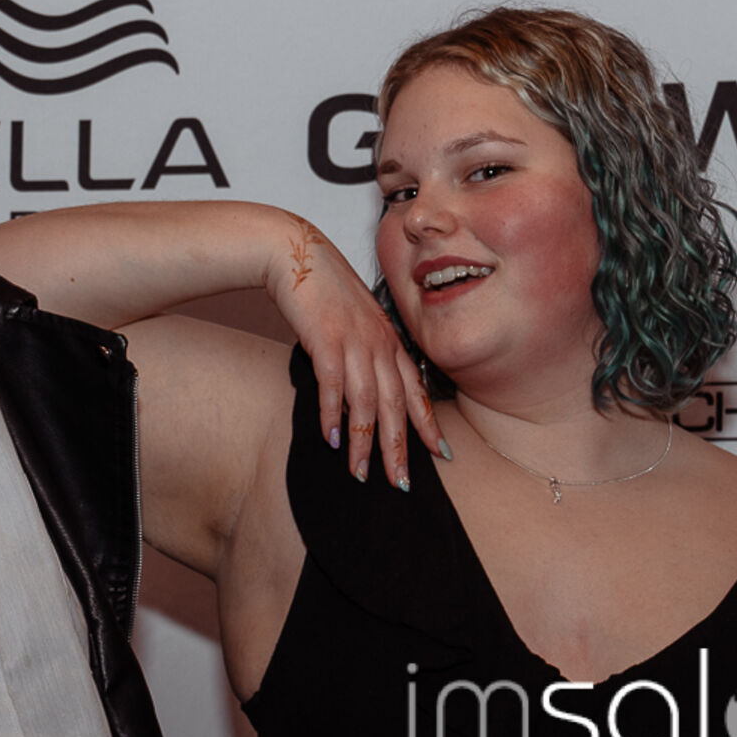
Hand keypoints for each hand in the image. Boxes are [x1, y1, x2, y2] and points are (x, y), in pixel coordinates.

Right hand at [263, 214, 447, 487]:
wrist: (295, 252)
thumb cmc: (323, 286)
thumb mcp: (355, 319)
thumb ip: (365, 350)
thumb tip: (363, 386)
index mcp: (388, 339)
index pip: (416, 389)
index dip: (428, 424)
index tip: (440, 454)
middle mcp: (378, 343)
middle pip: (396, 405)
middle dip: (399, 448)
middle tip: (401, 483)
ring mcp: (353, 341)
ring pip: (367, 403)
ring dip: (364, 443)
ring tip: (360, 474)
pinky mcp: (325, 339)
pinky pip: (333, 386)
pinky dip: (333, 416)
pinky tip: (331, 439)